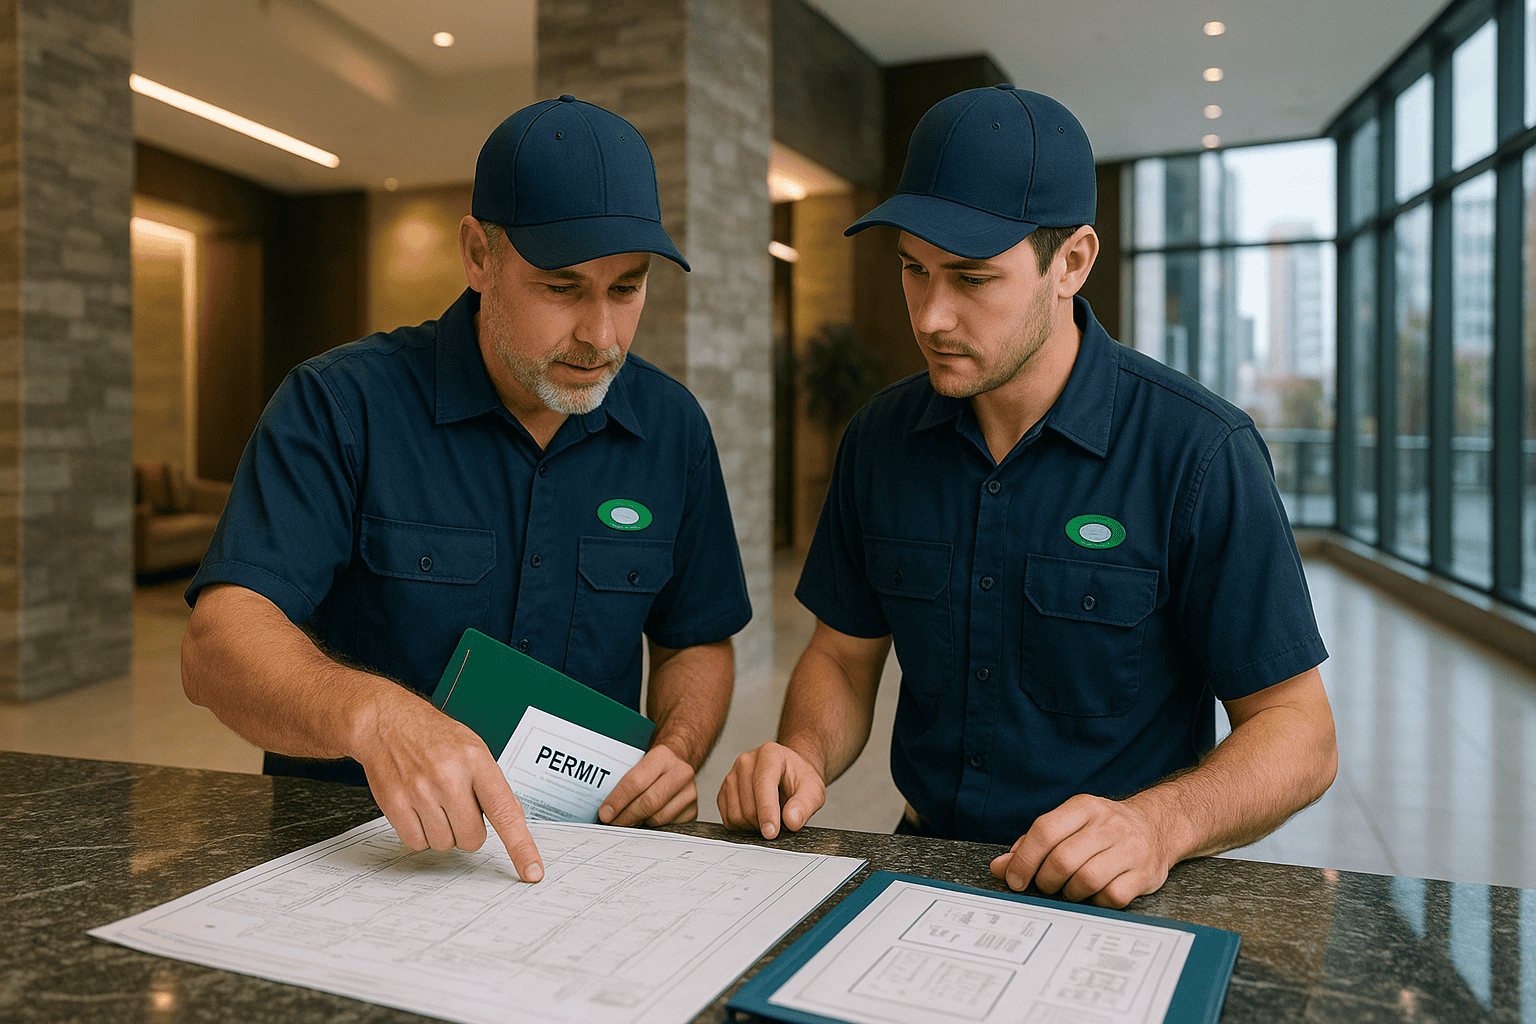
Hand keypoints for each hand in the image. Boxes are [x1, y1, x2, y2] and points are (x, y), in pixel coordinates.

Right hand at [352, 690, 543, 881]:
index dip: (521, 846)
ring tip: (434, 800)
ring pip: (445, 844)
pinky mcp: (395, 804)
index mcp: (477, 761)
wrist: (388, 723)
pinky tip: (417, 807)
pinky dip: (420, 832)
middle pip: (473, 839)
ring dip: (443, 830)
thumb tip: (514, 821)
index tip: (532, 871)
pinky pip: (417, 843)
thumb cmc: (435, 738)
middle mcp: (449, 776)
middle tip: (457, 804)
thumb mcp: (475, 749)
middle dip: (468, 829)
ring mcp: (420, 791)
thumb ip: (493, 786)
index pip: (505, 812)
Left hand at [598, 743, 697, 825]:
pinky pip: (668, 826)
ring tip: (627, 822)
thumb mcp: (638, 762)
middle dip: (626, 817)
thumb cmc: (651, 767)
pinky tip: (644, 822)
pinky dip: (652, 828)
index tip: (605, 813)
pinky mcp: (693, 810)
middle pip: (648, 802)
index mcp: (662, 756)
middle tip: (612, 824)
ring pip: (658, 818)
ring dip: (639, 824)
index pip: (635, 782)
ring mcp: (690, 792)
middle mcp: (680, 772)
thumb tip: (604, 808)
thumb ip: (622, 780)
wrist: (677, 763)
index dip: (617, 800)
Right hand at [717, 741, 826, 838]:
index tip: (772, 833)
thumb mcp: (813, 791)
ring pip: (735, 814)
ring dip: (753, 826)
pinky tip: (757, 819)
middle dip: (764, 823)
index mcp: (770, 754)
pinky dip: (742, 827)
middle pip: (748, 805)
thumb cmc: (800, 780)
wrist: (789, 775)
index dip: (767, 812)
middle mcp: (746, 761)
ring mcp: (732, 775)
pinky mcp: (725, 790)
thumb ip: (805, 806)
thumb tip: (791, 821)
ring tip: (770, 818)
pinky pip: (728, 818)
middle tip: (781, 823)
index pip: (763, 785)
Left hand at [989, 793, 1171, 908]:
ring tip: (1070, 889)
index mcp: (1084, 807)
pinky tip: (1095, 894)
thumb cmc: (1101, 830)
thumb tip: (999, 867)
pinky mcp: (1145, 873)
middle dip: (1046, 880)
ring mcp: (1130, 848)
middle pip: (1063, 859)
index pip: (1045, 830)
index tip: (1014, 879)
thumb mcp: (1068, 825)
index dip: (1024, 859)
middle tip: (1046, 886)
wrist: (1156, 827)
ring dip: (1070, 893)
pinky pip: (1112, 896)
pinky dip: (1096, 902)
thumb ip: (1032, 844)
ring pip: (1086, 880)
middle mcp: (1108, 824)